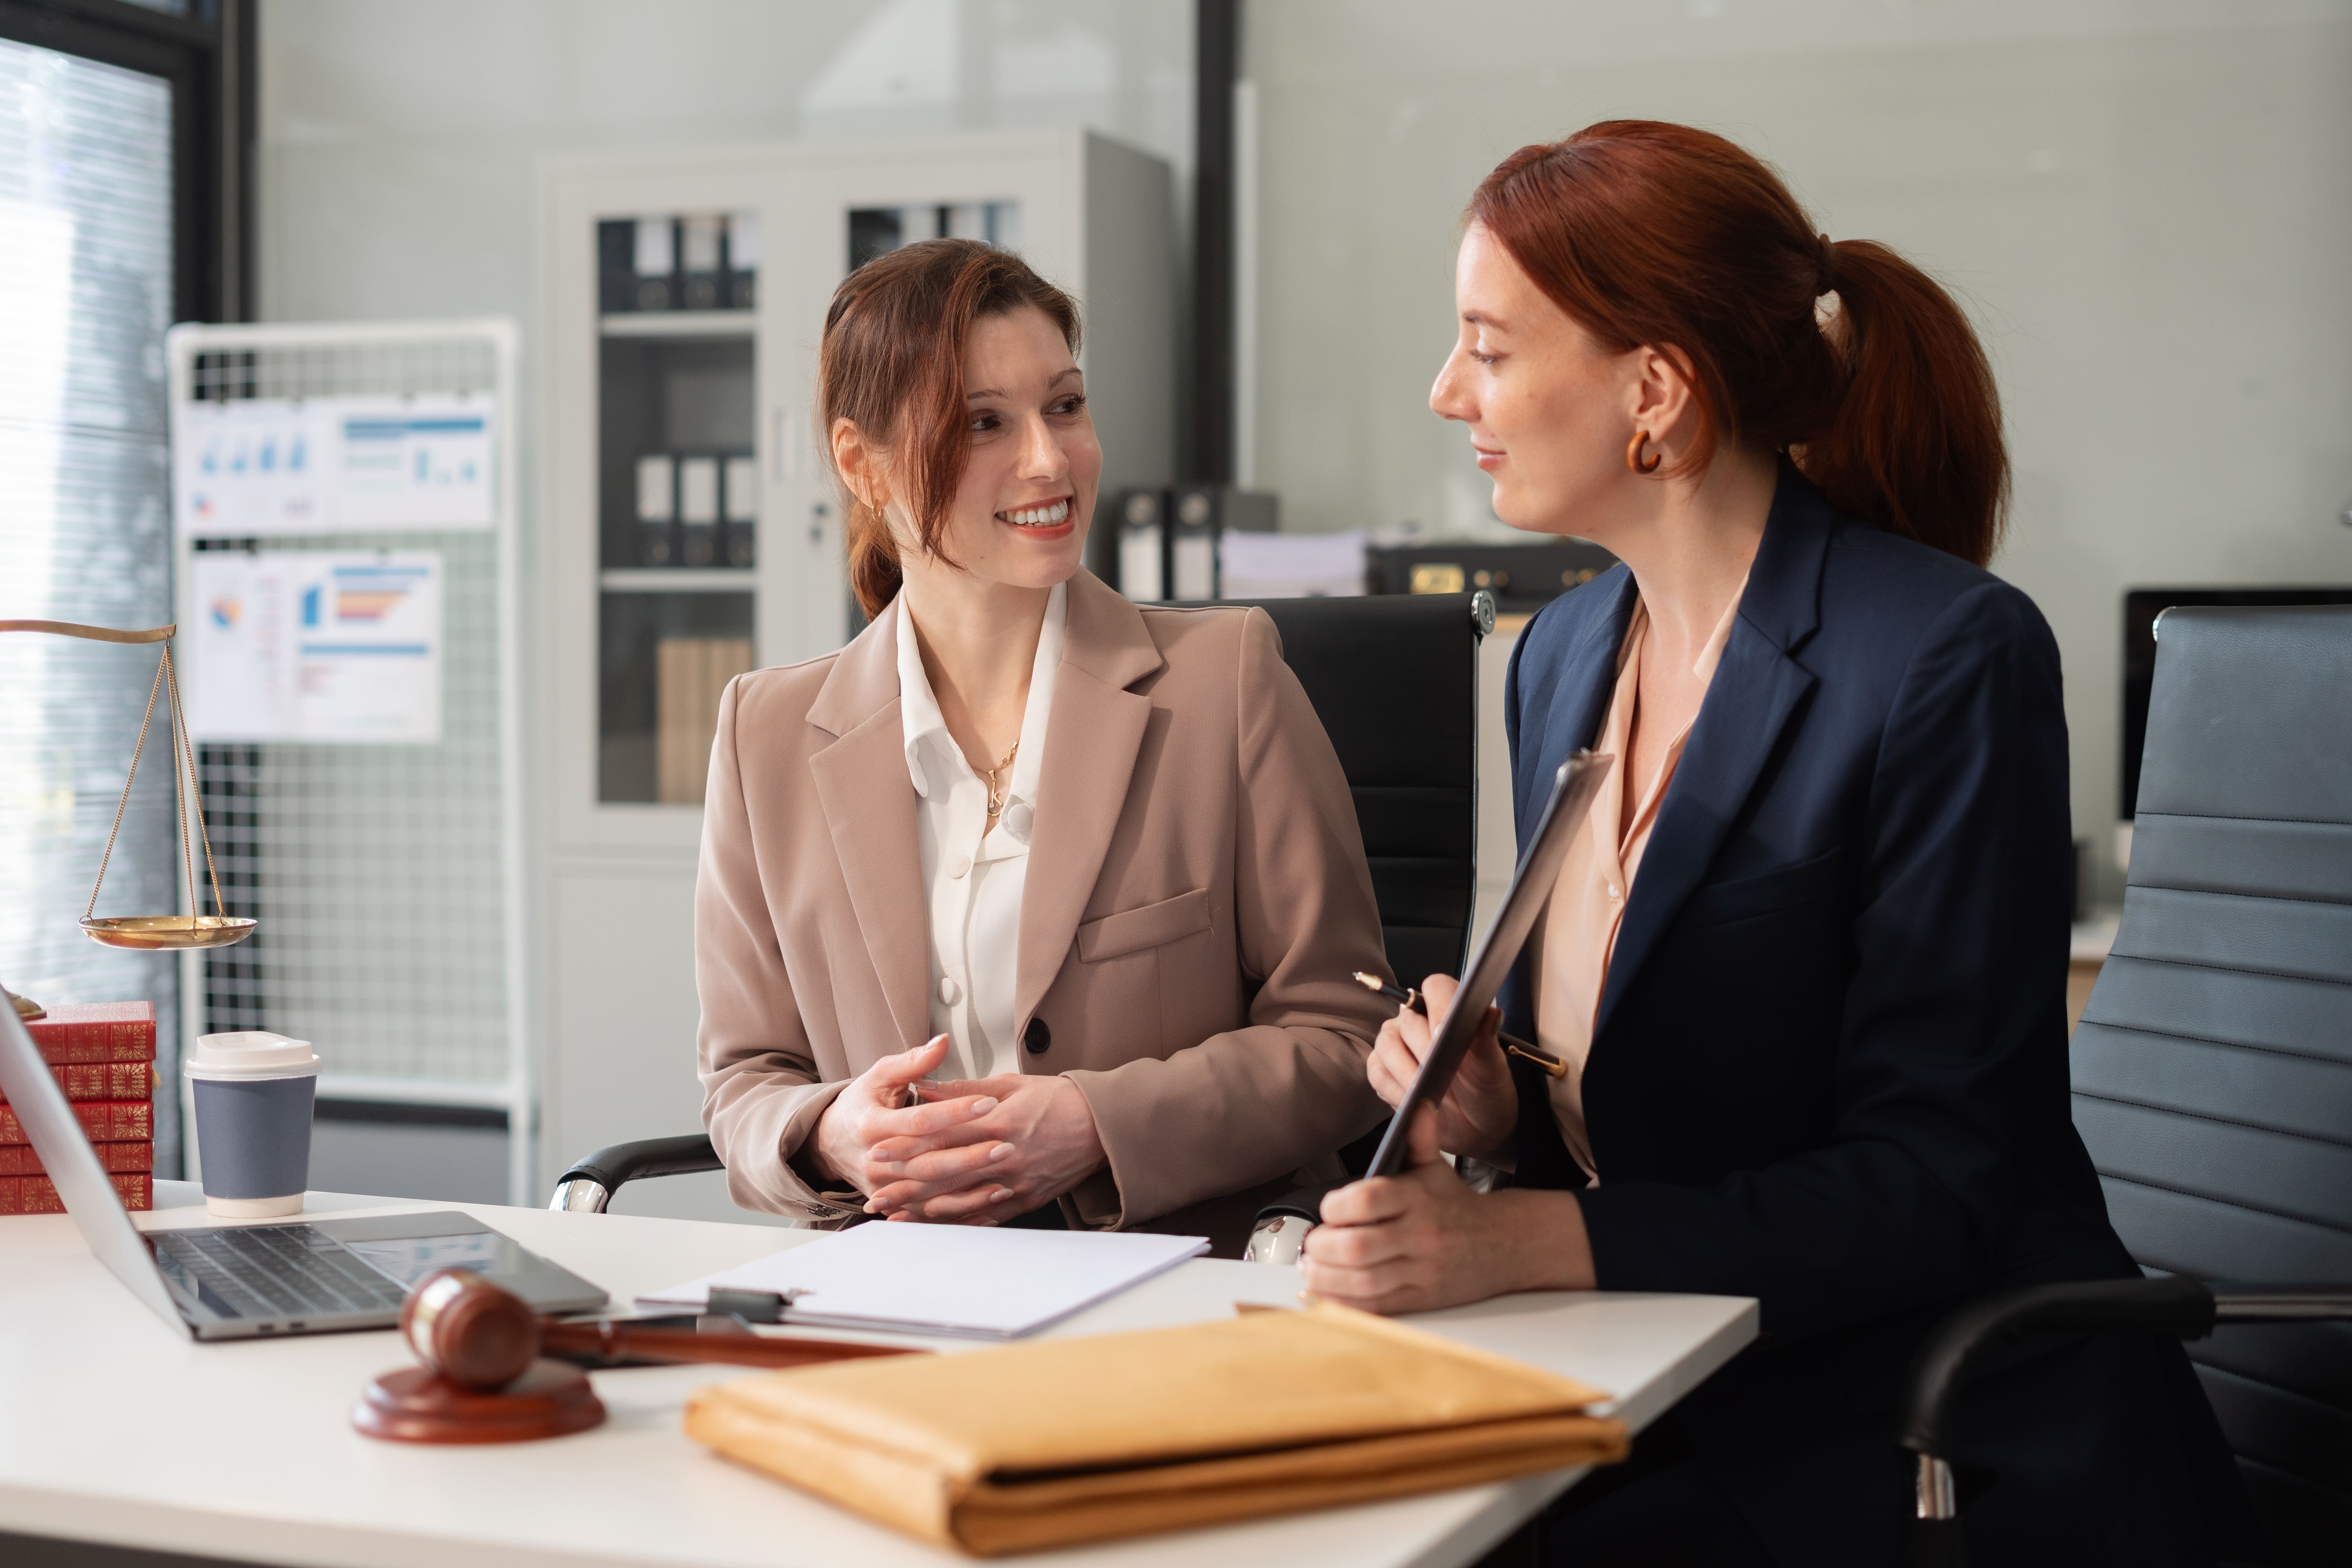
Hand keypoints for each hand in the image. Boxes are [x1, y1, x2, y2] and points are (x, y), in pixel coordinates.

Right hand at [804, 1035, 1016, 1210]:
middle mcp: (875, 1162)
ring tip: (1005, 1184)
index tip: (988, 1103)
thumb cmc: (863, 1103)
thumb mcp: (880, 1076)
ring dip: (969, 1192)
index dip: (954, 1112)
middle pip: (928, 1164)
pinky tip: (986, 1210)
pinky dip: (958, 1215)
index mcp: (872, 1125)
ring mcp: (883, 1188)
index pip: (919, 1121)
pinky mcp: (892, 1205)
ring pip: (930, 1195)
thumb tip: (941, 1043)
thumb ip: (913, 1062)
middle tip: (1006, 1147)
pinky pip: (928, 1215)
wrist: (830, 1141)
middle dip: (969, 1157)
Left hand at [873, 1071, 1107, 1222]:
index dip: (905, 1145)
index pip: (940, 1135)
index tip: (877, 1151)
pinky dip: (955, 1223)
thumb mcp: (1010, 1084)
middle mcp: (1002, 1155)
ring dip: (922, 1209)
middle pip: (943, 1172)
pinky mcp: (1025, 1199)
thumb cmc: (1057, 1100)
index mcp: (996, 1121)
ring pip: (960, 1200)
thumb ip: (963, 1088)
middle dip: (903, 1184)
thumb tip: (923, 1086)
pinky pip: (985, 1216)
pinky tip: (933, 1226)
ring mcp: (1013, 1182)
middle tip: (874, 1190)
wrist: (1101, 1126)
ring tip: (893, 1213)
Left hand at [1299, 1104, 1593, 1313]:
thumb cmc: (1455, 1204)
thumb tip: (1418, 1101)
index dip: (1335, 1207)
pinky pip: (1375, 1307)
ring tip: (1313, 1268)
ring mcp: (1420, 1271)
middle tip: (1313, 1244)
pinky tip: (1328, 1290)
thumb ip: (1419, 1135)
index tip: (1328, 1209)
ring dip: (1327, 1278)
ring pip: (1362, 1282)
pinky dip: (1344, 1303)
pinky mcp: (1420, 1298)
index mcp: (1417, 1198)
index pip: (1366, 1200)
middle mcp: (1419, 1236)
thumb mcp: (1436, 1166)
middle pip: (1357, 1247)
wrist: (1502, 1244)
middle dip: (1323, 1248)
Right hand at [1367, 973, 1516, 1159]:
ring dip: (1409, 1074)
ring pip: (1387, 1045)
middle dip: (1426, 1053)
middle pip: (1408, 1022)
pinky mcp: (1381, 1069)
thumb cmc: (1486, 1091)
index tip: (1445, 1036)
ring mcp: (1396, 1043)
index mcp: (1450, 1008)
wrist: (1474, 1127)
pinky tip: (1415, 1099)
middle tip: (1445, 1076)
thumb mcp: (1493, 1070)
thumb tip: (1490, 1013)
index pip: (1435, 987)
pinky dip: (1396, 1090)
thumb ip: (1487, 1041)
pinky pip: (1377, 1072)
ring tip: (1430, 1091)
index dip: (1438, 1008)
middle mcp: (1418, 1020)